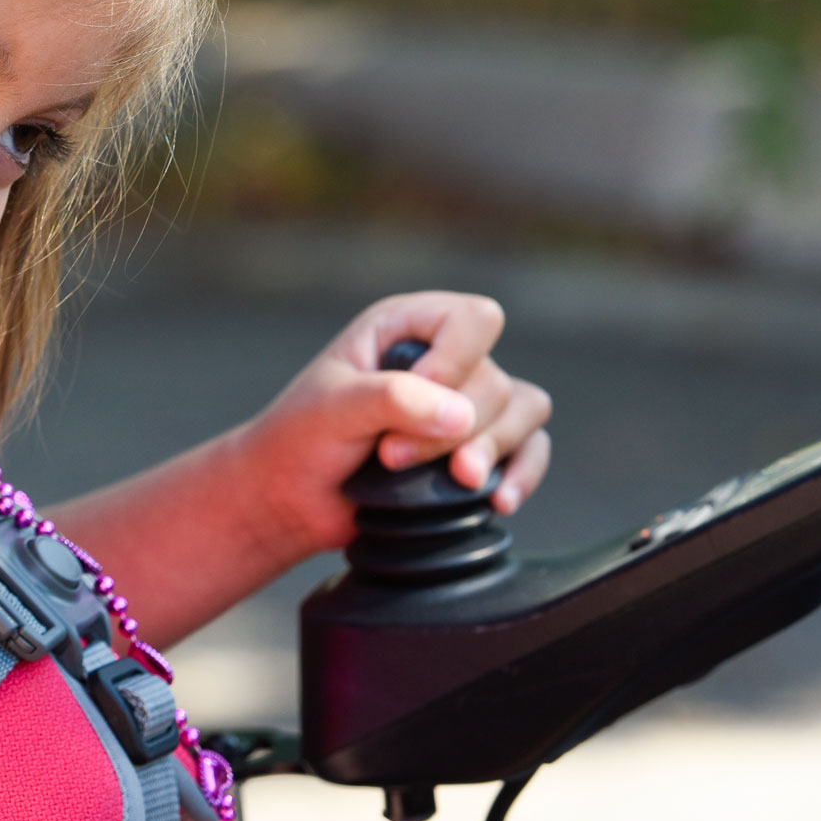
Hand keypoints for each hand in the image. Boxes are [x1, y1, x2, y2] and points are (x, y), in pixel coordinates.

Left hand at [242, 291, 551, 556]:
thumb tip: (462, 416)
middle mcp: (443, 358)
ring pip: (523, 412)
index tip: (411, 405)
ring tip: (453, 482)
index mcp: (406, 326)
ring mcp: (463, 405)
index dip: (456, 363)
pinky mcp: (475, 451)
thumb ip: (393, 400)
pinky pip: (530, 451)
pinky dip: (523, 474)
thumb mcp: (333, 408)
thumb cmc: (300, 439)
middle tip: (391, 456)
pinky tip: (498, 500)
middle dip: (452, 430)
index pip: (474, 321)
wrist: (290, 498)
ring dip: (491, 451)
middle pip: (497, 381)